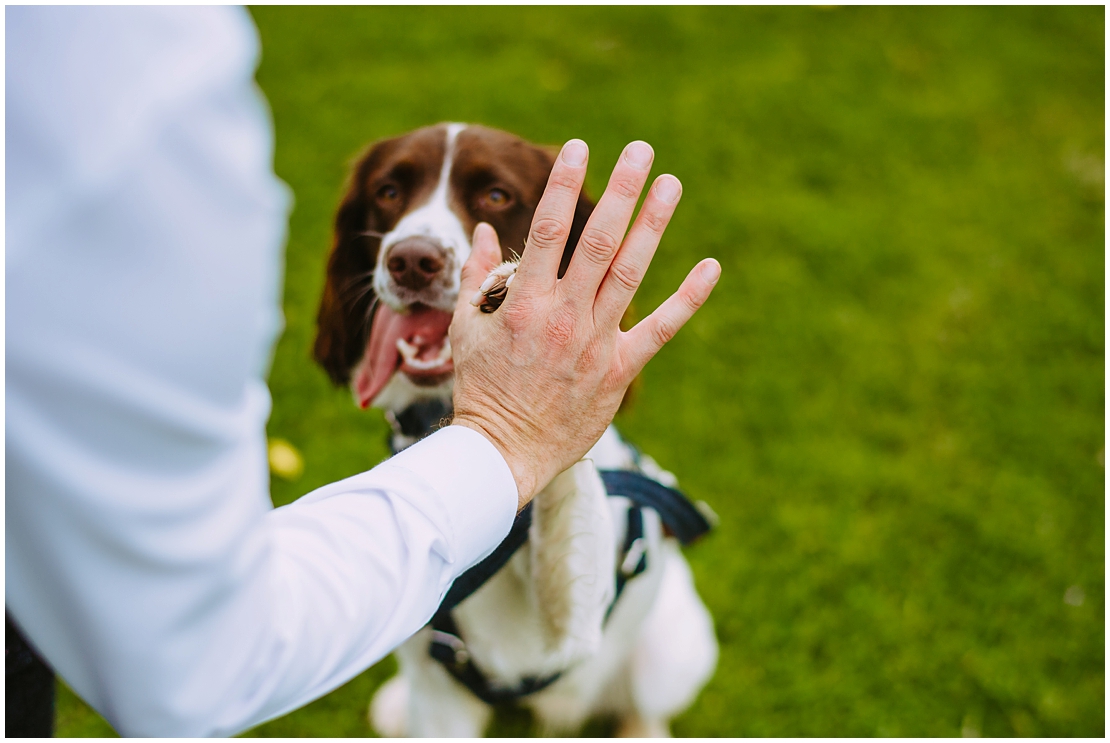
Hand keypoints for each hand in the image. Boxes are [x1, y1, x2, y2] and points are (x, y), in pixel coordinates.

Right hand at [449, 139, 720, 507]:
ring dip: (653, 225)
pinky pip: (660, 329)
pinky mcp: (619, 369)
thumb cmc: (480, 388)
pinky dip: (688, 298)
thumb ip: (476, 276)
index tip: (578, 147)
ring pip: (631, 272)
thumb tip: (483, 229)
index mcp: (524, 301)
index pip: (547, 228)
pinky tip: (710, 265)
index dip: (563, 183)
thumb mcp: (465, 329)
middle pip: (598, 240)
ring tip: (670, 184)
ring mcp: (595, 341)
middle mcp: (564, 315)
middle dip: (620, 190)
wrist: (504, 451)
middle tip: (641, 149)